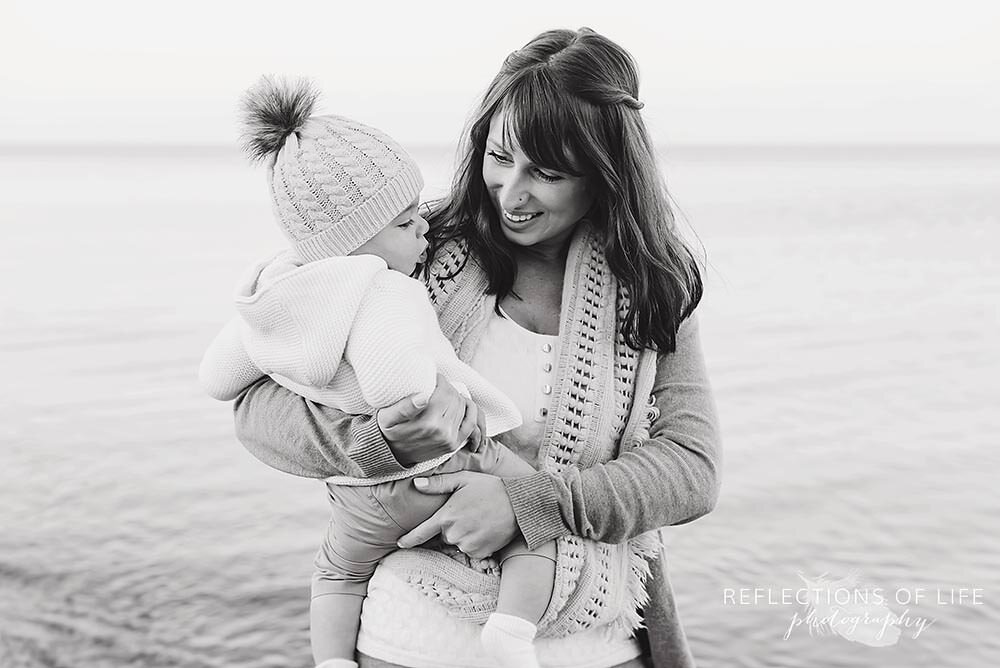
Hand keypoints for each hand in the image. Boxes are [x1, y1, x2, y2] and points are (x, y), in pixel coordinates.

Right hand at [376, 373, 479, 466]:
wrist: (392, 455)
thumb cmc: (389, 431)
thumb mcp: (387, 417)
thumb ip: (404, 407)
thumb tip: (424, 396)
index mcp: (427, 423)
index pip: (445, 392)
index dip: (441, 380)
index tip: (433, 377)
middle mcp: (442, 432)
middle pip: (455, 398)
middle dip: (447, 387)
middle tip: (437, 384)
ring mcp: (450, 439)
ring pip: (463, 407)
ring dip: (456, 396)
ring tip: (443, 393)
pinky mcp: (454, 444)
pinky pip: (471, 423)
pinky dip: (470, 410)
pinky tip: (461, 402)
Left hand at [396, 471, 518, 558]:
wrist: (518, 504)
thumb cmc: (490, 488)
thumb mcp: (463, 480)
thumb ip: (438, 484)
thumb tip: (416, 484)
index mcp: (446, 516)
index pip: (421, 532)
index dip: (409, 539)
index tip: (400, 543)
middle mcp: (454, 533)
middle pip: (444, 535)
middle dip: (451, 526)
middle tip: (468, 513)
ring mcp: (467, 545)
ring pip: (458, 543)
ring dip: (464, 535)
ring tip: (479, 520)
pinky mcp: (480, 553)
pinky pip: (471, 551)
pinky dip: (476, 543)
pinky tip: (486, 530)